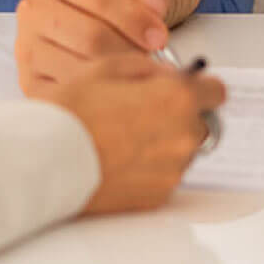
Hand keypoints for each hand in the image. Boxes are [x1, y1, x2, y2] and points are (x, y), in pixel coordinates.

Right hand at [15, 0, 173, 97]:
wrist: (94, 26)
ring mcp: (27, 48)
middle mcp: (33, 8)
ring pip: (81, 69)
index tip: (158, 36)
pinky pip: (70, 97)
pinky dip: (100, 96)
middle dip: (128, 49)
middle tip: (152, 58)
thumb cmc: (113, 2)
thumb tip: (154, 4)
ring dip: (118, 74)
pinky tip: (117, 87)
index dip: (133, 17)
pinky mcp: (30, 83)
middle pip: (90, 36)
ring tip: (137, 70)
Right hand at [51, 52, 225, 213]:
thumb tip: (167, 76)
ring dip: (166, 139)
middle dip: (181, 113)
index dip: (200, 86)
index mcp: (177, 99)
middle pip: (200, 121)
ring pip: (182, 148)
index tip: (188, 87)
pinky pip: (165, 173)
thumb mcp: (110, 66)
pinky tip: (122, 155)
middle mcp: (182, 136)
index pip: (217, 91)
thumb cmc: (73, 112)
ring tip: (127, 134)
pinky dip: (151, 165)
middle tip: (146, 109)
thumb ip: (150, 68)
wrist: (47, 160)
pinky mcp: (156, 196)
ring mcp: (171, 170)